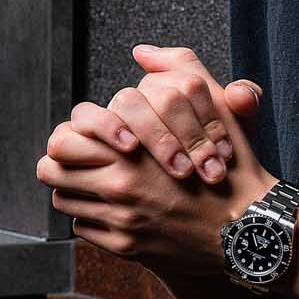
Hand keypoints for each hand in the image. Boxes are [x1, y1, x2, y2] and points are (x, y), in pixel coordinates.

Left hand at [37, 69, 277, 275]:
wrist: (248, 226)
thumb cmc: (230, 163)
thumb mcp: (212, 103)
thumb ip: (178, 67)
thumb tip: (142, 52)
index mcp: (131, 147)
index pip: (61, 139)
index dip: (69, 134)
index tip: (83, 137)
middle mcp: (120, 184)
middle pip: (50, 170)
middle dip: (61, 162)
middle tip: (76, 160)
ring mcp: (121, 218)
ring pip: (64, 200)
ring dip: (75, 189)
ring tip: (93, 183)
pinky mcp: (126, 246)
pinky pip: (84, 228)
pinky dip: (93, 218)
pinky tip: (114, 209)